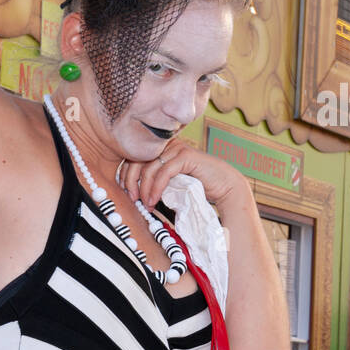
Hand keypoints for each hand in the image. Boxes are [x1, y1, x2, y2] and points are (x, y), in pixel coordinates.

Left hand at [118, 138, 249, 208]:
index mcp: (161, 148)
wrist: (223, 186)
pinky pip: (163, 172)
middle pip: (137, 160)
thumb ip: (154, 181)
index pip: (134, 157)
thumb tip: (132, 191)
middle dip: (131, 182)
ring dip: (144, 189)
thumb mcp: (169, 182)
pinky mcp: (186, 156)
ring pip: (149, 168)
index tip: (126, 192)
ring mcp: (177, 148)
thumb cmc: (197, 185)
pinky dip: (156, 188)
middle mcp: (167, 144)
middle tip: (133, 199)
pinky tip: (154, 200)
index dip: (125, 175)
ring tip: (146, 204)